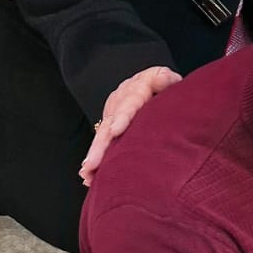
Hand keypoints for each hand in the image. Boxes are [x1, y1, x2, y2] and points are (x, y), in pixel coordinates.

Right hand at [79, 65, 181, 185]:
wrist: (146, 82)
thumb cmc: (160, 83)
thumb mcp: (163, 76)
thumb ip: (164, 78)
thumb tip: (164, 79)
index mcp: (135, 90)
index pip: (128, 104)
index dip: (122, 117)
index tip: (116, 131)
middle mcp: (119, 103)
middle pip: (109, 125)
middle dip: (100, 145)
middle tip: (93, 163)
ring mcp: (112, 115)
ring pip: (102, 137)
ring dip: (94, 155)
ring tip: (88, 172)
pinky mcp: (110, 127)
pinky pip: (102, 143)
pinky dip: (96, 159)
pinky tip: (89, 176)